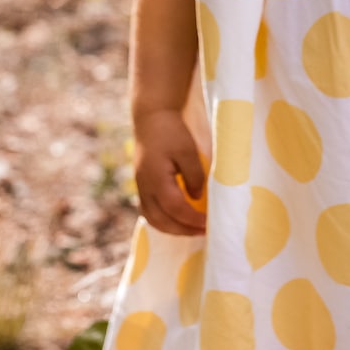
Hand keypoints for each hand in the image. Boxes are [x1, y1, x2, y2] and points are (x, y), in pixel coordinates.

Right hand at [133, 109, 207, 234]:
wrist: (151, 118)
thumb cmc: (171, 132)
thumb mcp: (188, 151)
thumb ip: (194, 176)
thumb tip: (197, 198)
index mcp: (156, 180)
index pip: (175, 209)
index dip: (192, 220)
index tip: (209, 224)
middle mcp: (145, 188)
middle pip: (161, 221)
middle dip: (183, 230)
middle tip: (204, 232)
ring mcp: (141, 188)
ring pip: (152, 219)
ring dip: (172, 228)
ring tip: (192, 229)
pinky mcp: (142, 186)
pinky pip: (149, 211)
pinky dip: (163, 220)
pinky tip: (178, 218)